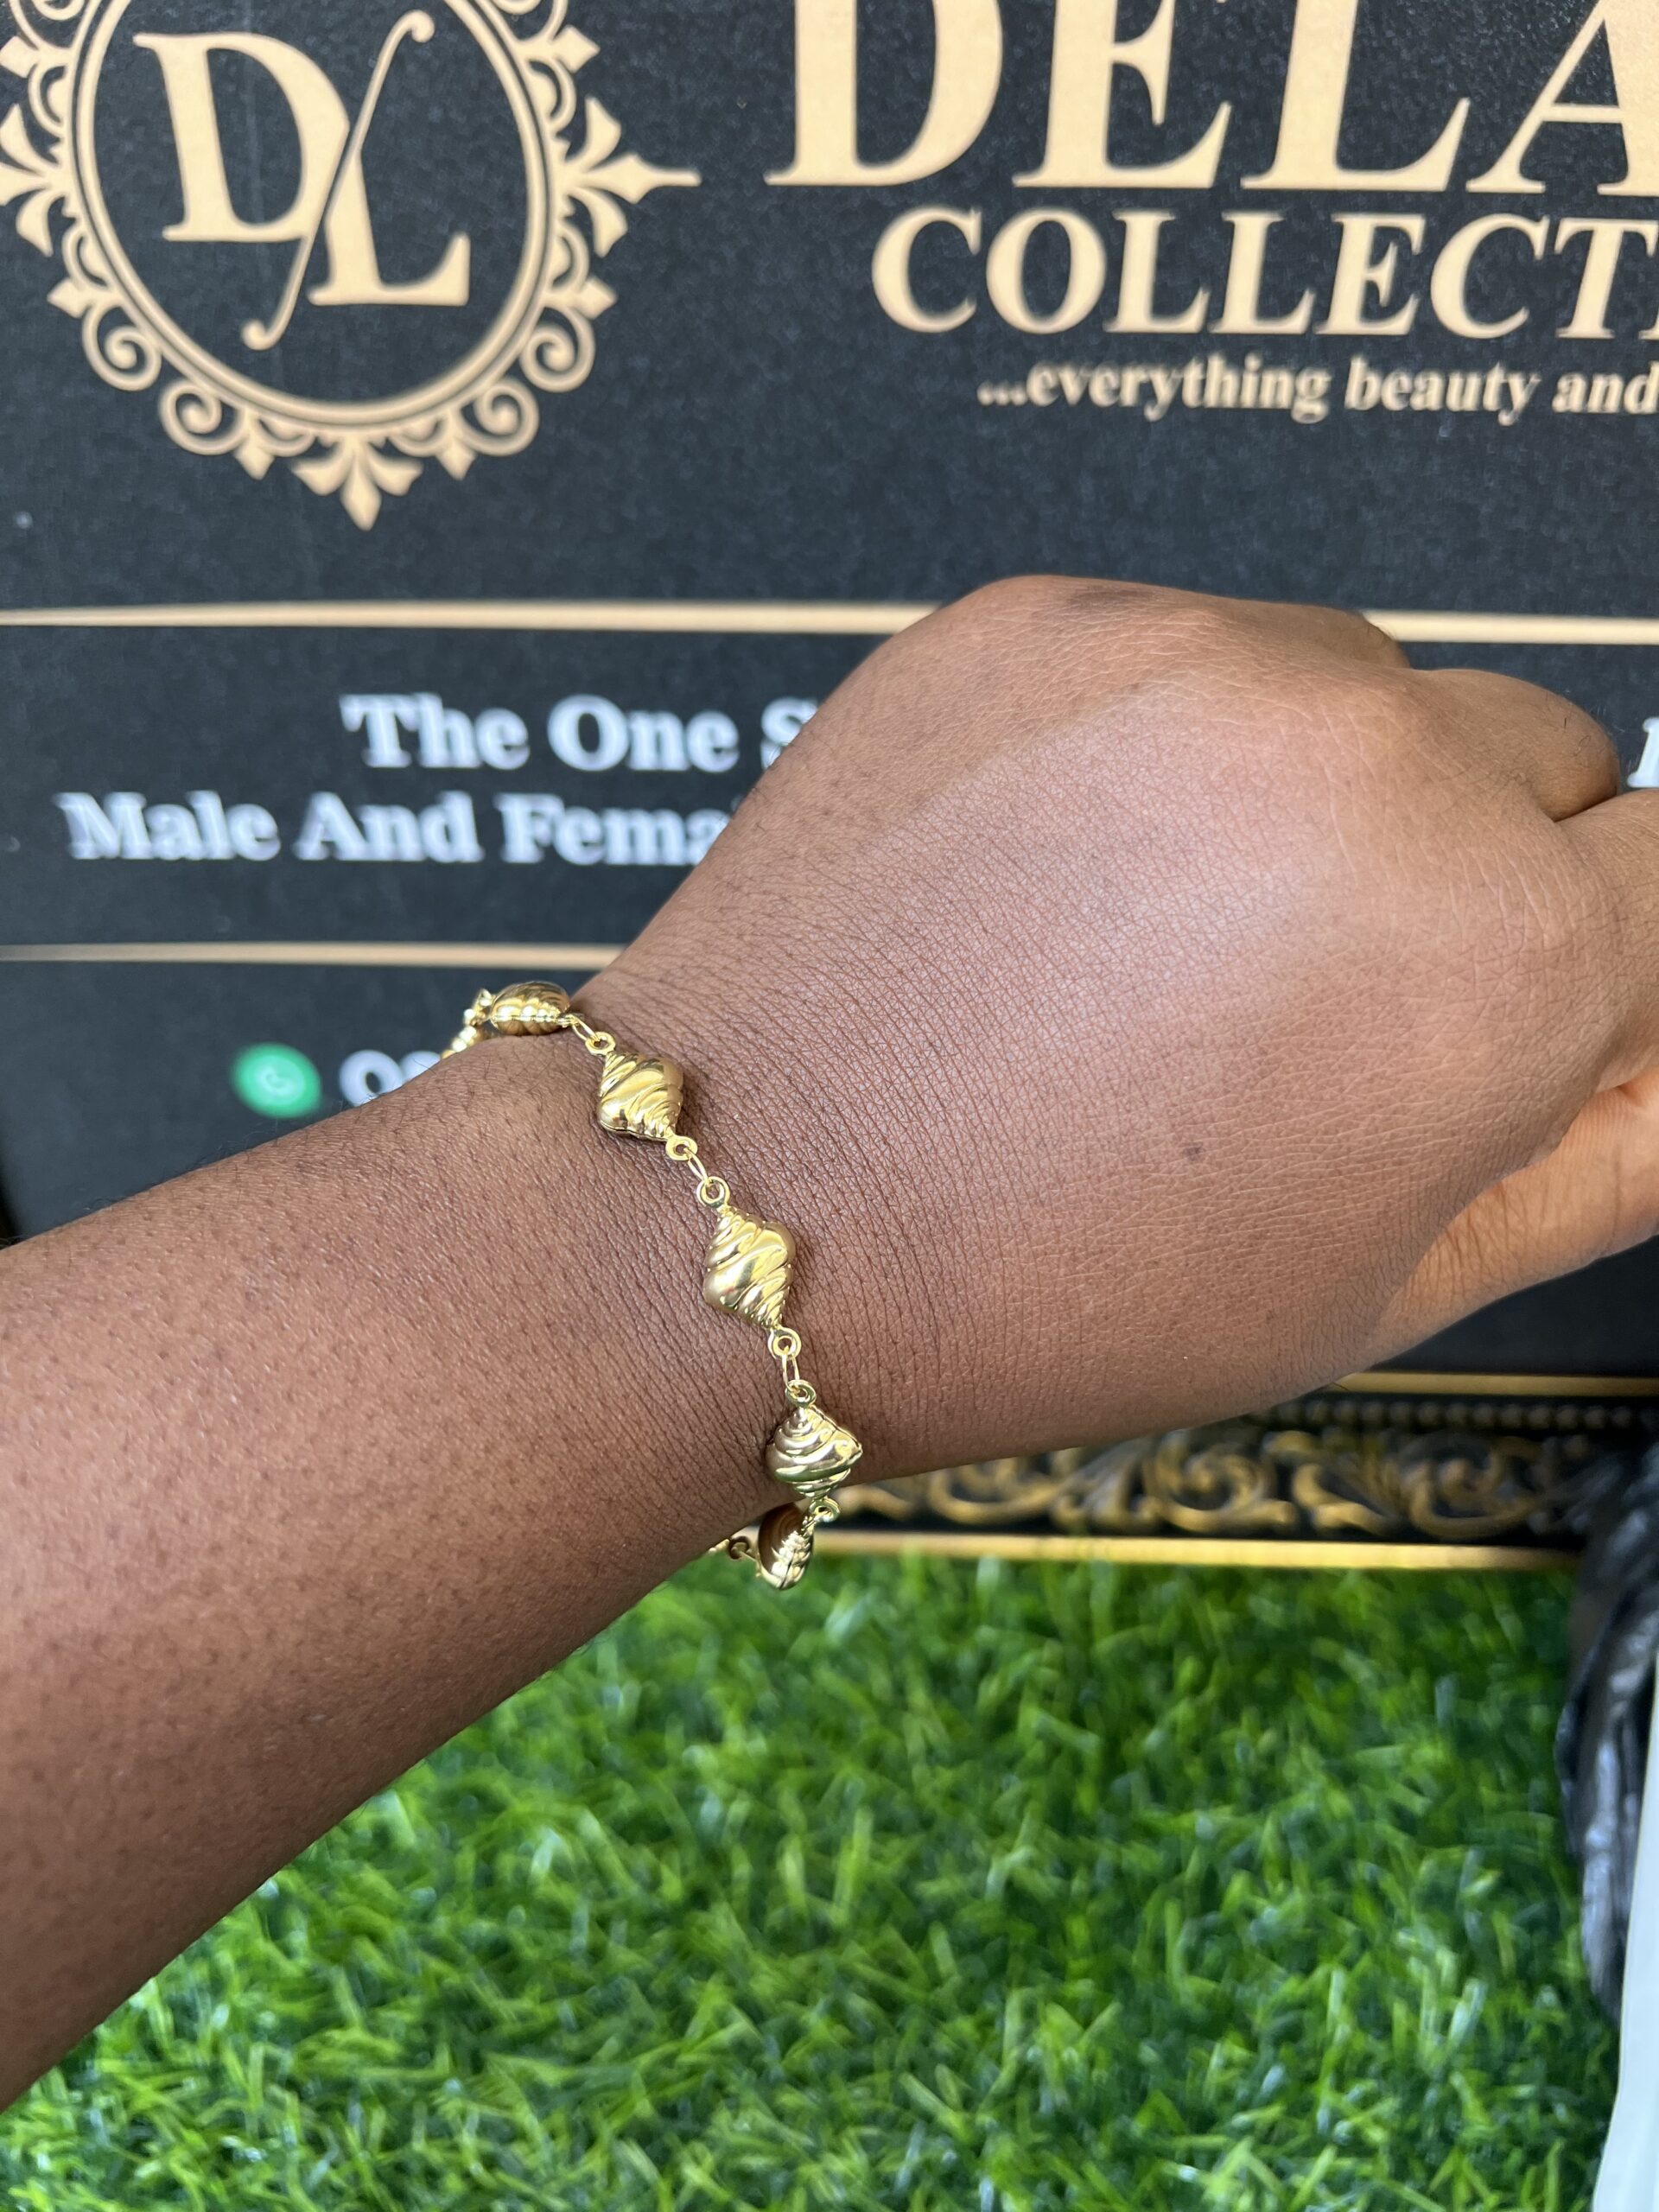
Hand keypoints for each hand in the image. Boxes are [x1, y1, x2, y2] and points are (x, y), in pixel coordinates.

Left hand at [584, 578, 1658, 1469]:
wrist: (740, 1210)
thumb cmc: (1053, 1285)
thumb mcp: (1378, 1280)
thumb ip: (1605, 1149)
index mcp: (1499, 947)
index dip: (1601, 951)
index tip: (1502, 1002)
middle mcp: (1374, 757)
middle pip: (1538, 756)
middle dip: (1473, 866)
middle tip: (1306, 1001)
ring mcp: (1193, 658)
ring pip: (1365, 688)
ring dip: (1319, 791)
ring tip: (1158, 943)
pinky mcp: (1044, 613)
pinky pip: (1193, 652)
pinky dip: (1164, 744)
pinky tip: (1056, 876)